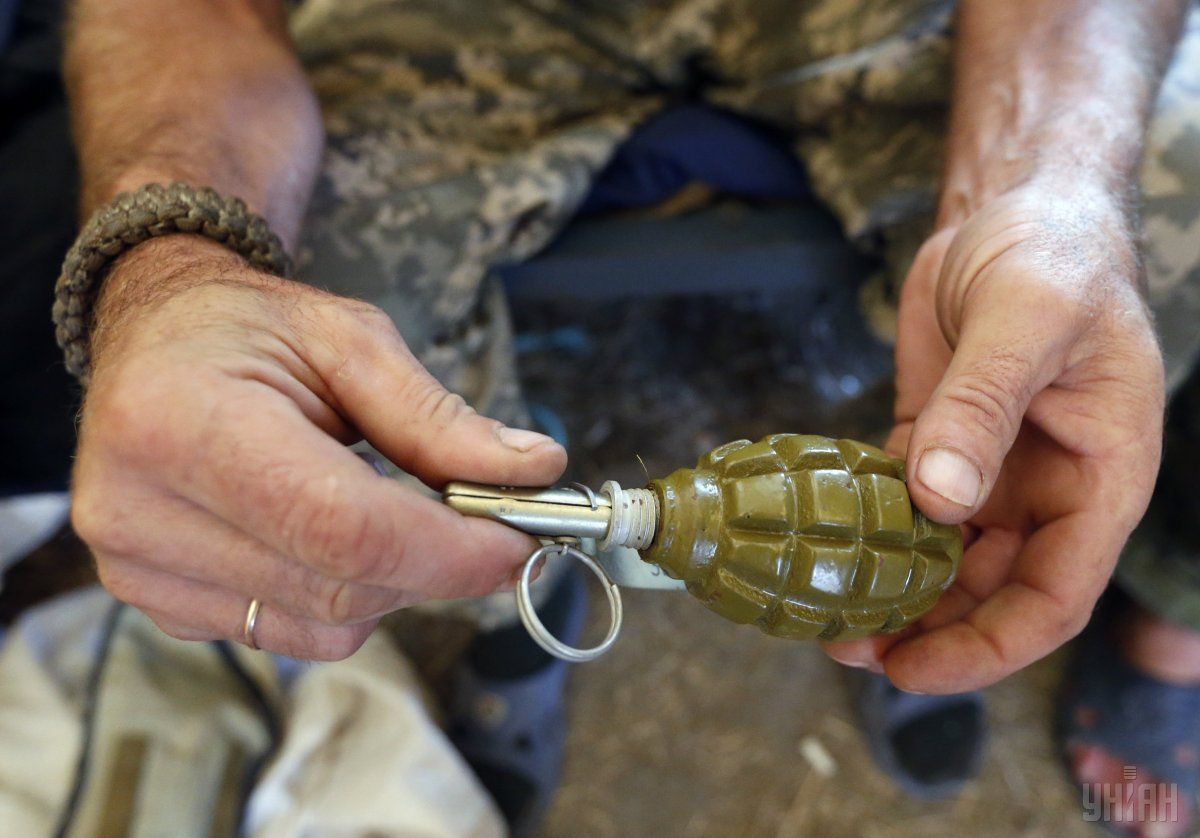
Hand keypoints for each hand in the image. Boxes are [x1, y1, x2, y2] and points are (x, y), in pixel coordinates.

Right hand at [72, 236, 566, 659]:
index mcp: (180, 422)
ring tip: (387, 505)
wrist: (154, 341)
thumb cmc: (248, 329)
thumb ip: (437, 417)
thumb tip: (532, 471)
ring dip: (393, 581)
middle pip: (340, 588)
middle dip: (439, 566)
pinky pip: (292, 633)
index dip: (449, 549)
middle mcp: (138, 511)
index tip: (520, 539)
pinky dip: (342, 596)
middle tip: (489, 522)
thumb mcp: (349, 339)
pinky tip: (330, 532)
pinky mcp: (158, 604)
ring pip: (326, 626)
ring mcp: (140, 570)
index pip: (342, 527)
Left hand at [824, 184, 1164, 691]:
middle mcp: (1047, 487)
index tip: (919, 668)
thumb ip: (984, 406)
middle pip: (990, 590)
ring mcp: (990, 469)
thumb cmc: (1054, 253)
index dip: (991, 645)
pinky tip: (825, 547)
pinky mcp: (936, 442)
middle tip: (850, 647)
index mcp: (1100, 477)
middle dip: (926, 629)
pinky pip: (900, 505)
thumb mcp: (1027, 318)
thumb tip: (941, 499)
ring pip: (942, 557)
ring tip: (828, 611)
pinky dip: (867, 531)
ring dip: (891, 589)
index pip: (1056, 594)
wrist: (1015, 208)